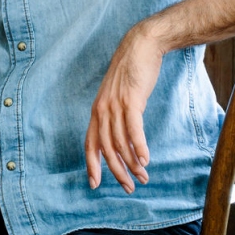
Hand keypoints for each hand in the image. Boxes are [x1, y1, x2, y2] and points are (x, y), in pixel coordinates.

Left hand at [84, 27, 162, 193]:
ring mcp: (115, 105)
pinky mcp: (131, 100)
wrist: (140, 46)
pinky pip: (133, 129)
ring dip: (132, 164)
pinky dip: (138, 147)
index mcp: (97, 110)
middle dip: (116, 171)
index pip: (90, 143)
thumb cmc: (131, 74)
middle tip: (129, 187)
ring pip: (120, 142)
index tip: (94, 184)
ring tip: (143, 177)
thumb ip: (116, 116)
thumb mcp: (118, 97)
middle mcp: (102, 110)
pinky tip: (145, 160)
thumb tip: (122, 138)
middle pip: (106, 148)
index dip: (91, 164)